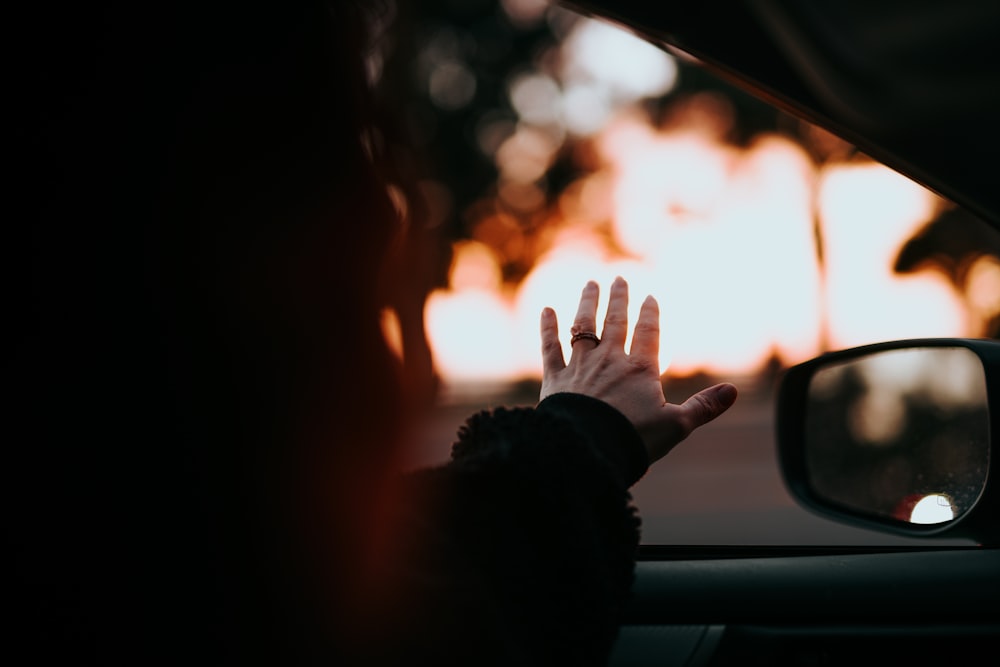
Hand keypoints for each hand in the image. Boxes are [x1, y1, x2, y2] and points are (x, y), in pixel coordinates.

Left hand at [539, 277, 737, 463]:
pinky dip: (547, 329)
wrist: (587, 451)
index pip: (648, 333)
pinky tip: (546, 310)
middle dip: (618, 299)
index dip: (650, 313)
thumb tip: (733, 391)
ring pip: (582, 326)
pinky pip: (550, 348)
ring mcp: (579, 367)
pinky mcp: (555, 380)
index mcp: (640, 369)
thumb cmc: (633, 440)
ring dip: (586, 303)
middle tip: (618, 279)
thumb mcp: (676, 426)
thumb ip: (704, 407)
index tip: (649, 296)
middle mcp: (609, 360)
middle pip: (615, 322)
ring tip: (590, 284)